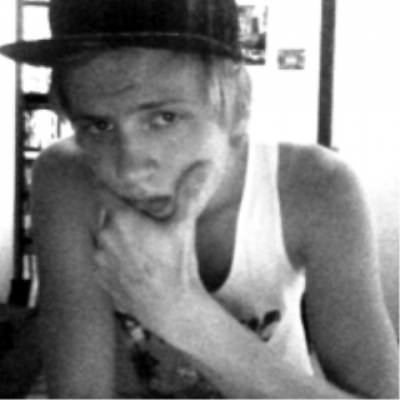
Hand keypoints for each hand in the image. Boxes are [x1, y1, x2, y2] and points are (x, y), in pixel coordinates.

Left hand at [93, 163, 211, 337]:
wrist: (171, 308)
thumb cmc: (177, 265)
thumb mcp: (183, 226)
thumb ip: (189, 194)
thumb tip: (204, 165)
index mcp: (120, 220)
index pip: (103, 191)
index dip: (109, 186)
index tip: (116, 184)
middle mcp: (103, 237)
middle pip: (107, 216)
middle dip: (120, 215)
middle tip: (142, 220)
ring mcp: (99, 260)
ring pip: (105, 238)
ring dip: (116, 237)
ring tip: (140, 245)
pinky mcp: (100, 279)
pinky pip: (103, 259)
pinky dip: (114, 258)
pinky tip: (134, 264)